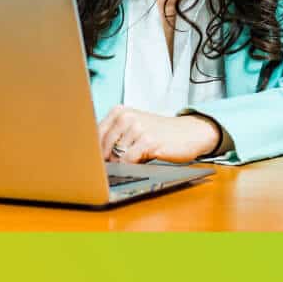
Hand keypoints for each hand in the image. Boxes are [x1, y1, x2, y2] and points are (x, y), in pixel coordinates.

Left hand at [97, 105, 221, 163]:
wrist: (188, 132)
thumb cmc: (159, 133)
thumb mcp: (134, 127)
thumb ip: (115, 135)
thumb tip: (94, 155)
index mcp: (120, 111)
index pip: (96, 134)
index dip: (94, 150)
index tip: (94, 161)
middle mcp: (127, 117)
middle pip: (104, 146)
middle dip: (105, 160)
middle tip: (109, 170)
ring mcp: (138, 128)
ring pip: (116, 155)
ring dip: (118, 165)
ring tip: (126, 166)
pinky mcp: (148, 141)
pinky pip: (128, 160)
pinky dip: (128, 167)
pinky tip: (135, 166)